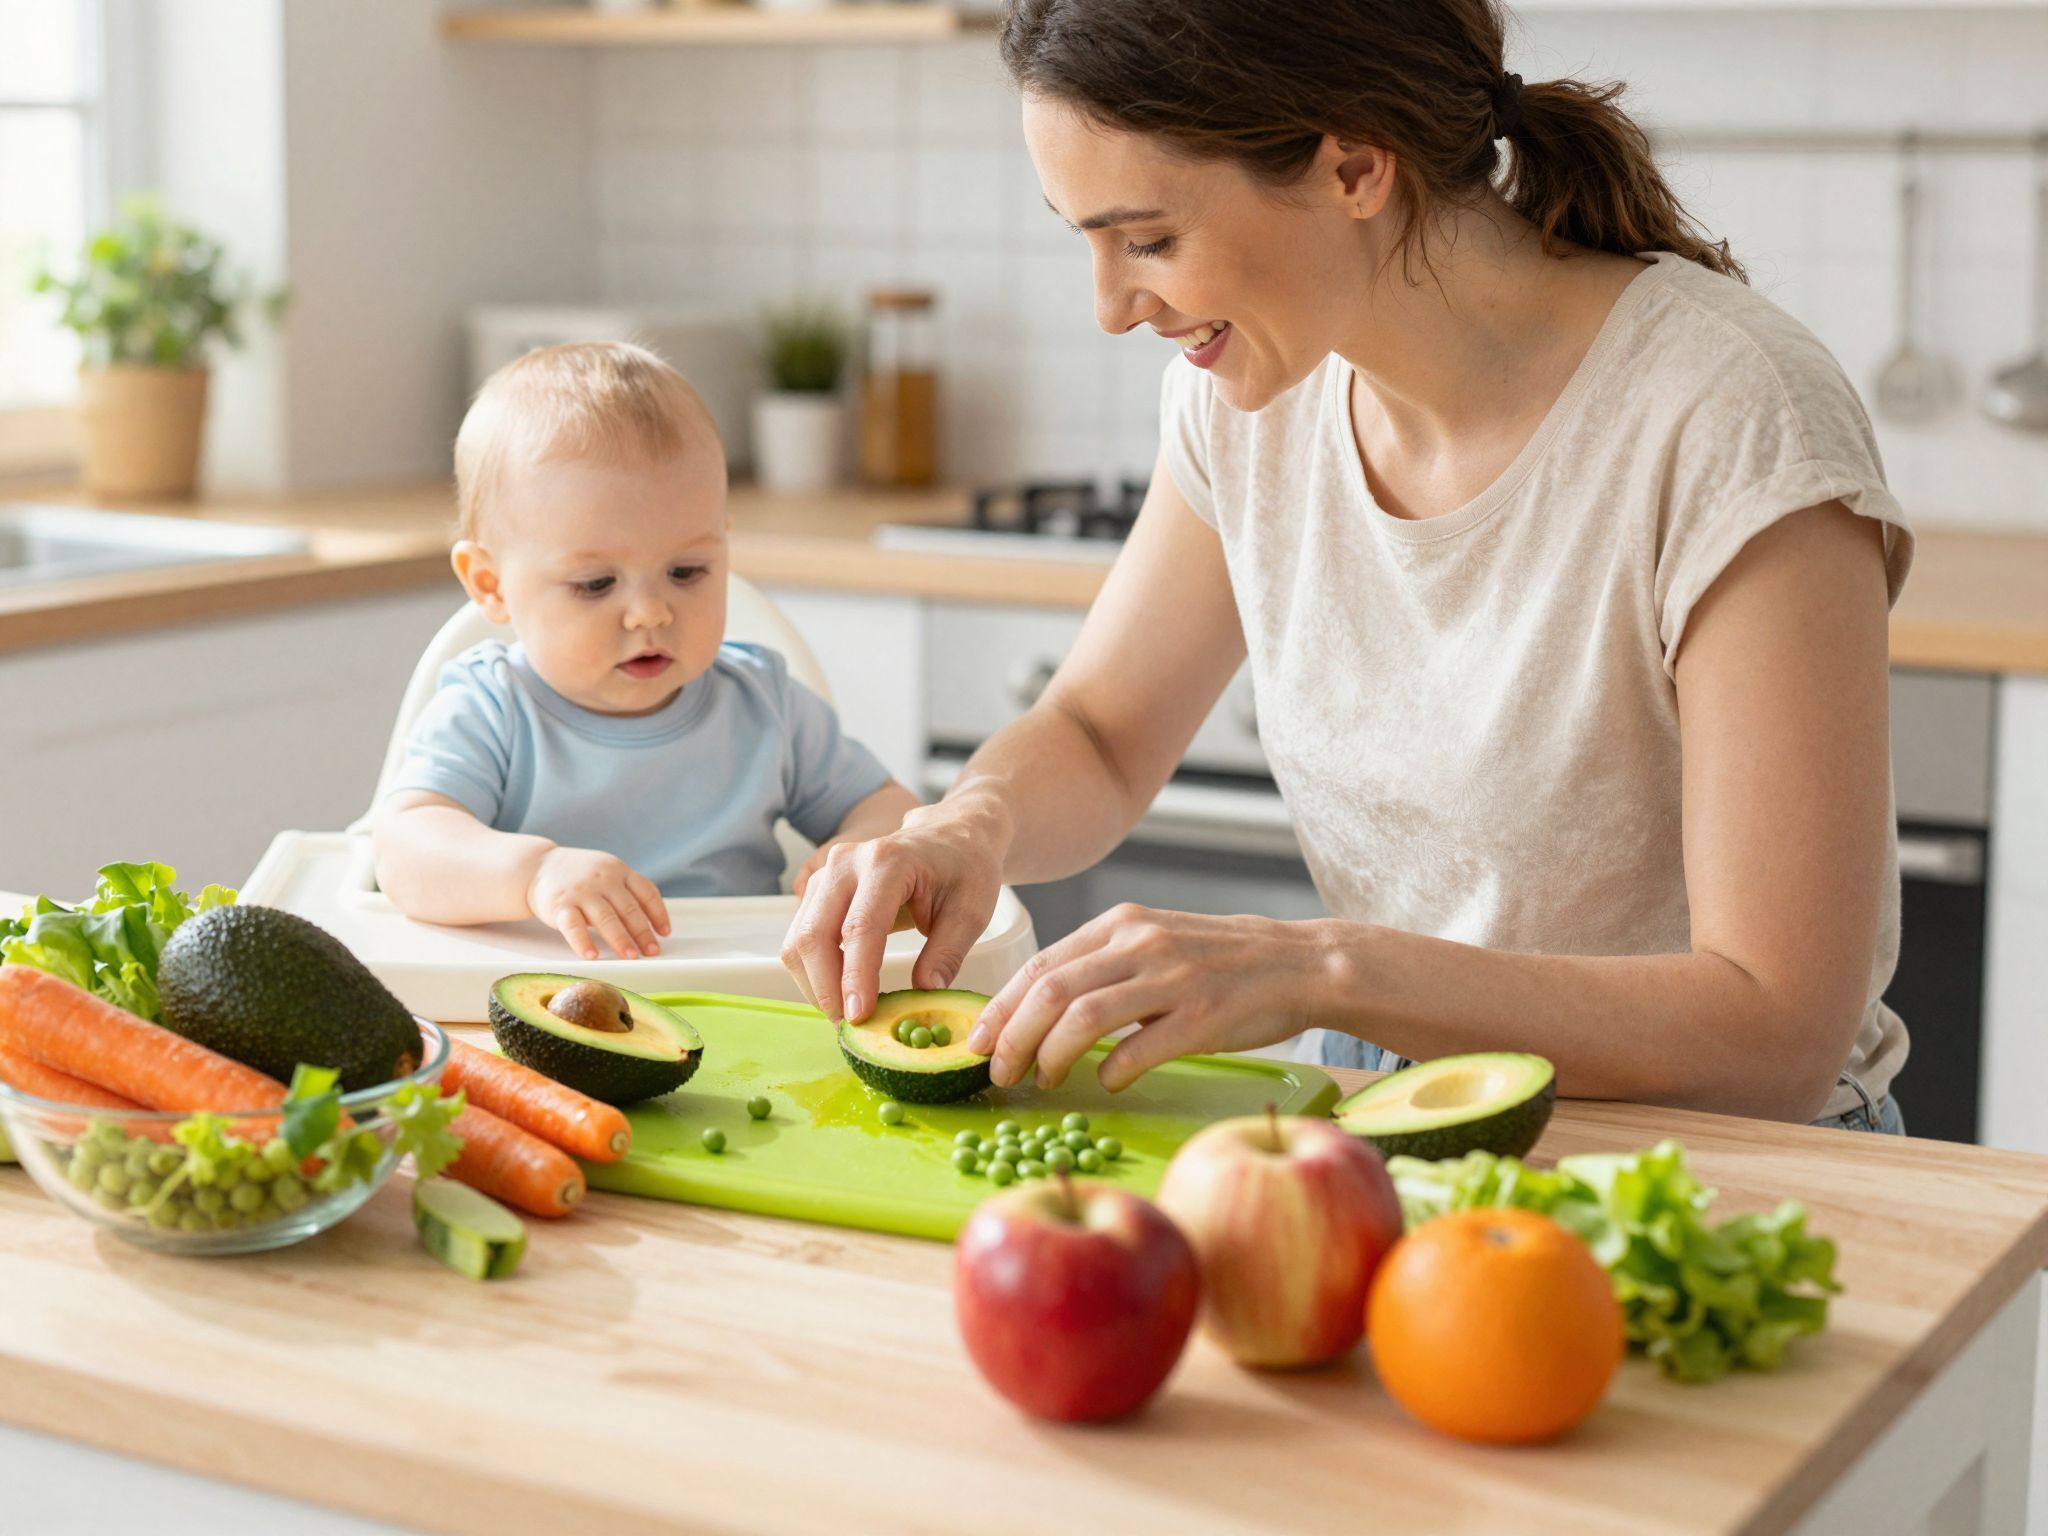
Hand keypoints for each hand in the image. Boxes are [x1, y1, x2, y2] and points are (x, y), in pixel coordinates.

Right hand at [526, 846, 670, 960]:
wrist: (537, 866)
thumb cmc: (579, 876)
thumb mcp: (606, 872)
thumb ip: (626, 890)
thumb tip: (652, 924)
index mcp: (618, 870)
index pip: (646, 891)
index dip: (658, 913)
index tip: (664, 933)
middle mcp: (603, 879)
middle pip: (629, 908)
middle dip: (642, 932)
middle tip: (652, 951)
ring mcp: (581, 892)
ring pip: (606, 918)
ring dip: (621, 940)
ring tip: (631, 957)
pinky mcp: (560, 905)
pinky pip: (573, 926)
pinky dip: (583, 942)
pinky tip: (592, 956)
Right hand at [781, 802, 1003, 1022]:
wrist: (949, 835)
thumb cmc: (965, 869)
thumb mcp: (972, 911)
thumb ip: (948, 953)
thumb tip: (925, 993)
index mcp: (889, 862)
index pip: (860, 927)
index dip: (855, 976)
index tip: (859, 1017)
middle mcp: (847, 863)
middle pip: (814, 934)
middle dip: (826, 989)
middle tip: (851, 1027)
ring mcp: (827, 874)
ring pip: (799, 940)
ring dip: (815, 984)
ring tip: (847, 1014)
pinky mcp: (819, 890)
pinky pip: (801, 937)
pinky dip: (813, 971)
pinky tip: (840, 991)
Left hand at [968, 906, 1334, 1092]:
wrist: (1299, 963)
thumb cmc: (1221, 962)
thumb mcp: (1156, 942)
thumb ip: (1103, 965)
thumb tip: (1039, 1009)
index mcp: (1122, 924)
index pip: (1040, 964)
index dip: (1000, 1007)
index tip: (977, 1041)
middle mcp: (1140, 943)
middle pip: (1050, 991)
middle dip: (1012, 1037)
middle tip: (998, 1072)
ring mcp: (1172, 978)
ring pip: (1082, 1018)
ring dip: (1049, 1057)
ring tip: (1041, 1080)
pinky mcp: (1203, 1016)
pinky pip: (1138, 1049)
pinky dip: (1110, 1071)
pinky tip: (1106, 1081)